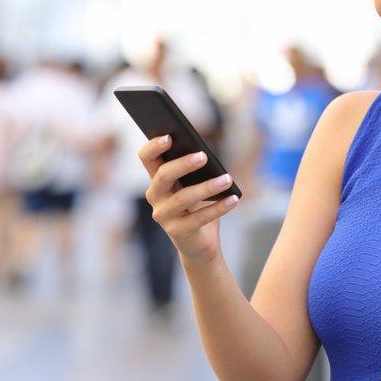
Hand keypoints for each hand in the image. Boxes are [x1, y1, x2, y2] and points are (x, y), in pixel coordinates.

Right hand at [138, 135, 239, 264]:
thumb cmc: (198, 207)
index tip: (170, 136)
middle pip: (163, 176)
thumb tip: (204, 153)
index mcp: (157, 179)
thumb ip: (195, 169)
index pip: (147, 158)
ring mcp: (163, 216)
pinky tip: (233, 199)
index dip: (154, 146)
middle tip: (203, 156)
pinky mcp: (177, 232)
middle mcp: (155, 196)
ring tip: (227, 179)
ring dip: (207, 187)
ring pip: (182, 198)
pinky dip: (218, 207)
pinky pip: (199, 218)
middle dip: (183, 164)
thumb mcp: (195, 184)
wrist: (200, 244)